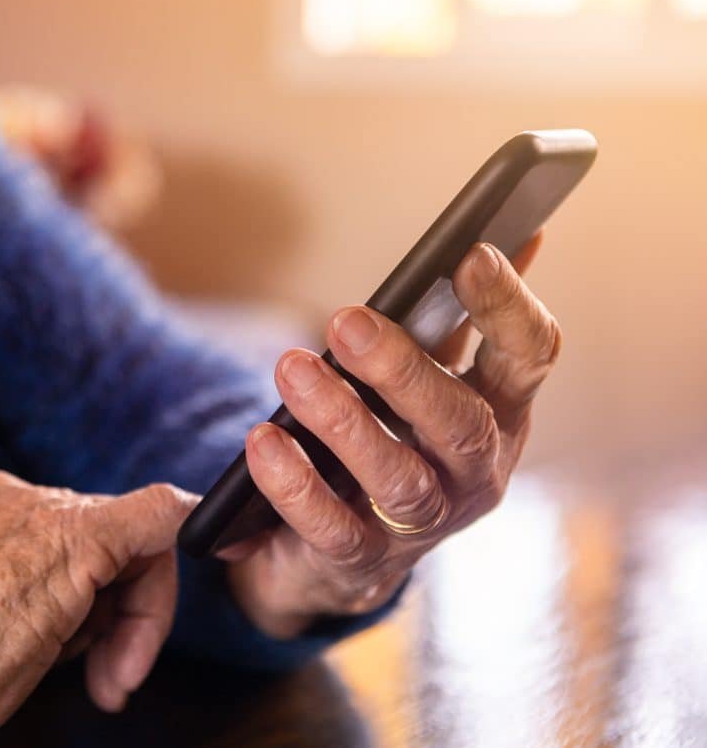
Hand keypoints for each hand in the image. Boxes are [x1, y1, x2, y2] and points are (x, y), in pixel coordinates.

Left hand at [220, 236, 560, 638]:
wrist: (335, 553)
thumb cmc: (388, 438)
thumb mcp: (425, 377)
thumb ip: (457, 317)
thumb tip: (516, 232)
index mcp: (501, 412)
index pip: (531, 356)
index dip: (507, 305)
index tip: (471, 252)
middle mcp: (476, 471)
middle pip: (458, 421)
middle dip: (403, 368)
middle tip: (345, 320)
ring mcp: (423, 525)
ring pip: (396, 477)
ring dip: (340, 420)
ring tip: (289, 368)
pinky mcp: (360, 560)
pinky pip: (330, 527)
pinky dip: (294, 485)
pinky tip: (261, 441)